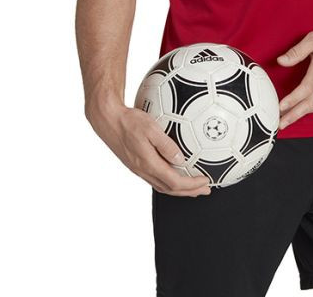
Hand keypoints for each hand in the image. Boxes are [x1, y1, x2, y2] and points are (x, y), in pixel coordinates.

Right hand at [86, 102, 211, 196]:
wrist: (108, 120)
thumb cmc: (129, 121)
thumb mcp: (151, 128)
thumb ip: (166, 145)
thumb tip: (181, 159)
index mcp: (148, 163)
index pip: (174, 182)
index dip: (191, 185)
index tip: (205, 181)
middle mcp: (143, 170)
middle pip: (169, 189)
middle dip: (189, 192)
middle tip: (204, 190)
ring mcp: (138, 169)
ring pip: (162, 186)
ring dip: (179, 189)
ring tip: (192, 188)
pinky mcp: (135, 165)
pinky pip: (154, 180)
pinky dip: (168, 182)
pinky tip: (173, 176)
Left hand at [276, 25, 312, 128]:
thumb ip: (297, 51)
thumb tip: (281, 60)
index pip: (304, 90)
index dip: (292, 100)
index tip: (280, 107)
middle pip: (309, 104)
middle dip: (293, 115)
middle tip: (280, 124)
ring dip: (300, 115)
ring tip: (287, 120)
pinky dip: (312, 110)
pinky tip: (304, 112)